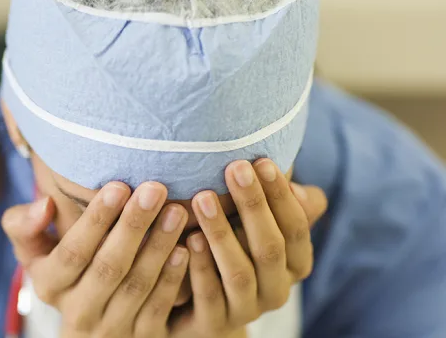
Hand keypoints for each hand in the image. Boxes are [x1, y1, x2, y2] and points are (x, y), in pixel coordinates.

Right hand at [3, 182, 193, 337]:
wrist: (87, 329)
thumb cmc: (62, 271)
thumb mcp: (33, 253)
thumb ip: (24, 226)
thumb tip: (45, 204)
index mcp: (49, 286)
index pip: (72, 252)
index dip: (95, 221)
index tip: (118, 186)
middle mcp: (77, 312)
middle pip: (108, 267)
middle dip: (133, 226)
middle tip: (155, 189)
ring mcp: (110, 329)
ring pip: (136, 286)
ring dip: (157, 247)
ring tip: (175, 211)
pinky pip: (158, 308)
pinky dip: (173, 278)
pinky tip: (185, 247)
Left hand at [172, 159, 326, 336]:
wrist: (199, 308)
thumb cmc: (230, 245)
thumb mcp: (252, 221)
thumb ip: (270, 199)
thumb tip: (282, 168)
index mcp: (295, 263)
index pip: (296, 227)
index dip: (280, 195)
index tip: (261, 161)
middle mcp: (277, 289)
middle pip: (270, 247)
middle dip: (253, 206)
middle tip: (234, 168)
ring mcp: (248, 309)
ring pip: (239, 273)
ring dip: (222, 234)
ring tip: (203, 199)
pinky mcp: (216, 324)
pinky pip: (209, 296)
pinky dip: (199, 268)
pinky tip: (187, 240)